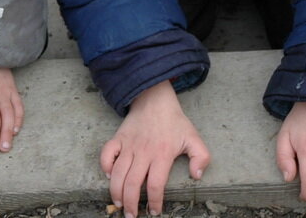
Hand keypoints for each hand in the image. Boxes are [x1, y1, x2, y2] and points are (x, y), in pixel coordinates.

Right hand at [101, 81, 209, 217]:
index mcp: (162, 154)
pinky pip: (106, 154)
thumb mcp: (194, 138)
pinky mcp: (118, 138)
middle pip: (132, 184)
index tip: (155, 211)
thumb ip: (201, 157)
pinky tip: (108, 175)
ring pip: (117, 173)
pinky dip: (105, 166)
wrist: (155, 99)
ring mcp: (128, 145)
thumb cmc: (174, 121)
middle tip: (131, 215)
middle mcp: (143, 152)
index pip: (155, 185)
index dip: (155, 201)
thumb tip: (196, 176)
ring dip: (116, 191)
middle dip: (131, 204)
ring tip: (118, 203)